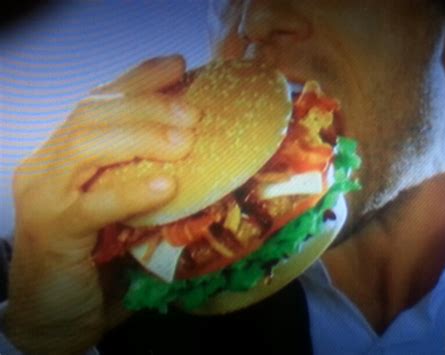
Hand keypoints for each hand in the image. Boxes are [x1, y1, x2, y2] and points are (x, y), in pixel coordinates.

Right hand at [5, 55, 199, 353]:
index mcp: (62, 152)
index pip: (98, 102)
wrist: (57, 310)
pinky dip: (130, 192)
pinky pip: (91, 204)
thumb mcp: (119, 204)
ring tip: (184, 141)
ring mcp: (42, 195)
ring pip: (85, 147)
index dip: (138, 80)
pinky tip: (165, 187)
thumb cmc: (94, 256)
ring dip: (140, 137)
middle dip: (145, 106)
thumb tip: (194, 147)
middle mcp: (45, 164)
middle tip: (191, 112)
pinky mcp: (50, 231)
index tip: (179, 66)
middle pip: (91, 115)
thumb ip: (139, 174)